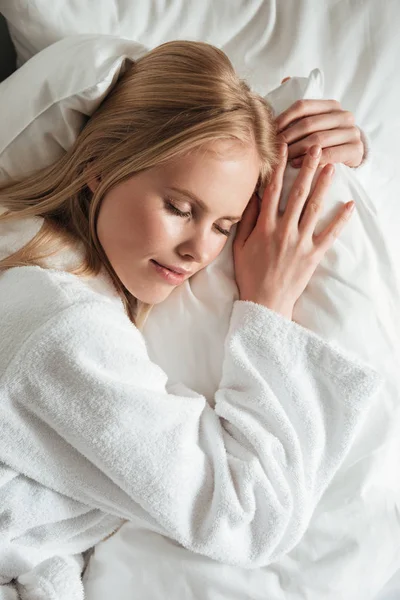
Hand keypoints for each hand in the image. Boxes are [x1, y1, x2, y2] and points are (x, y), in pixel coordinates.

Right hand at [233, 143, 354, 319]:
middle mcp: (284, 230)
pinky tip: (349, 205)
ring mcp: (300, 242)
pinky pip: (330, 234)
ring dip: (324, 185)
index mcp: (264, 227)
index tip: (284, 148)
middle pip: (298, 193)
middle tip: (316, 148)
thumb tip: (252, 196)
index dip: (278, 166)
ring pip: (315, 207)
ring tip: (331, 166)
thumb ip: (246, 220)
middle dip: (307, 168)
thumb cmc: (250, 274)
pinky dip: (341, 220)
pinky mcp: (313, 254)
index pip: (272, 190)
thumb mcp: (239, 246)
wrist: (265, 302)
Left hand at [276, 78, 363, 167]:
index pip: (303, 106)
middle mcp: (344, 116)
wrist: (350, 156)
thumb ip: (302, 107)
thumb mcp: (316, 121)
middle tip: (272, 146)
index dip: (284, 118)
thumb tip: (285, 78)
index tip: (270, 130)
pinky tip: (296, 164)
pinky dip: (310, 160)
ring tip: (282, 157)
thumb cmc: (326, 139)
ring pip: (317, 140)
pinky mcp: (355, 150)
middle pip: (309, 124)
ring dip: (296, 149)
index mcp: (332, 105)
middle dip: (287, 136)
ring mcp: (352, 132)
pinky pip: (329, 154)